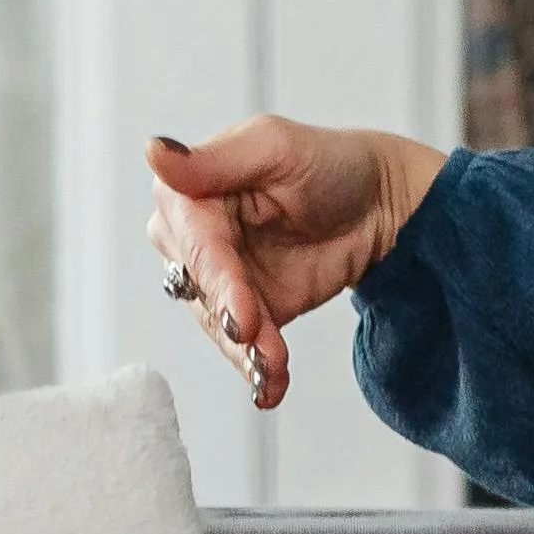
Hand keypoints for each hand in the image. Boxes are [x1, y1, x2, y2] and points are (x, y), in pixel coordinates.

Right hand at [140, 119, 444, 411]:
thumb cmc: (329, 163)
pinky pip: (243, 347)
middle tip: (258, 338)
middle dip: (229, 317)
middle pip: (197, 287)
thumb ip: (214, 160)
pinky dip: (258, 369)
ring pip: (217, 324)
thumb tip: (154, 153)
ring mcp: (222, 280)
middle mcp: (195, 238)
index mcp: (192, 191)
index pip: (192, 240)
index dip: (215, 277)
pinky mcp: (251, 312)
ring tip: (274, 367)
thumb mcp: (276, 147)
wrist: (379, 207)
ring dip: (246, 349)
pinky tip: (271, 386)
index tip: (240, 308)